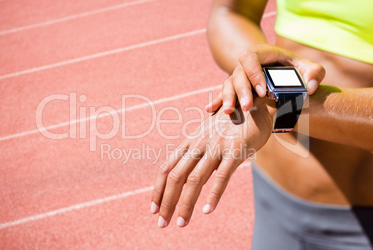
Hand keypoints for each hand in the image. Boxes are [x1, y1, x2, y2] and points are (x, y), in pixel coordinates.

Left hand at [151, 97, 275, 227]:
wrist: (253, 107)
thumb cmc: (228, 127)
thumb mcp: (207, 140)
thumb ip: (197, 159)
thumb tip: (189, 184)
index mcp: (189, 143)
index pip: (166, 169)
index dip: (158, 190)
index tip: (153, 209)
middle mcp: (198, 145)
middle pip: (175, 176)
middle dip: (167, 202)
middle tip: (162, 224)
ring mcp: (215, 147)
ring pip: (194, 179)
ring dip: (186, 204)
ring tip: (180, 223)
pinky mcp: (235, 151)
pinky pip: (222, 176)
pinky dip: (213, 195)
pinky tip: (207, 211)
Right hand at [205, 44, 325, 113]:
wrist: (281, 68)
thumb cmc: (296, 68)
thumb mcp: (308, 67)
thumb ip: (315, 73)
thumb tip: (309, 88)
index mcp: (262, 54)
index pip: (250, 58)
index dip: (254, 73)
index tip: (263, 92)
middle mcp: (247, 65)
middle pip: (237, 74)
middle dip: (241, 91)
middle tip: (247, 107)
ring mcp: (239, 76)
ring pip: (228, 84)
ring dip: (227, 98)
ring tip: (229, 112)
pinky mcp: (235, 88)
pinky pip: (222, 93)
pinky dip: (216, 101)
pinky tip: (209, 110)